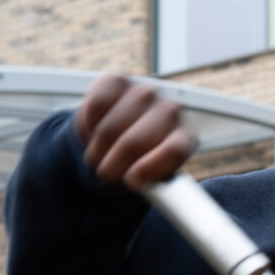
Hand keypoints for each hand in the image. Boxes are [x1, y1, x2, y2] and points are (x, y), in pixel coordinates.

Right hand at [75, 73, 195, 191]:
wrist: (120, 135)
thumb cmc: (139, 161)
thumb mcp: (153, 180)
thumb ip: (156, 188)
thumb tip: (151, 193)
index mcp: (185, 138)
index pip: (174, 150)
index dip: (149, 168)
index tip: (131, 181)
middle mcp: (170, 110)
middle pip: (134, 142)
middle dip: (113, 165)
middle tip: (105, 173)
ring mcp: (145, 92)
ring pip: (110, 127)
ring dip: (97, 148)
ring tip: (99, 154)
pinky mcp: (118, 80)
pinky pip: (96, 104)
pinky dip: (88, 124)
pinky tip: (95, 130)